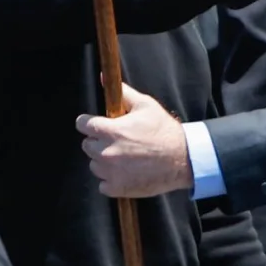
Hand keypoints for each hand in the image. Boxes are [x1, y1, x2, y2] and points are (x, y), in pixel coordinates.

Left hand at [76, 83, 192, 197]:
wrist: (182, 159)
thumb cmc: (164, 130)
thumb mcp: (146, 105)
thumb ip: (123, 93)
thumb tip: (104, 78)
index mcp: (111, 131)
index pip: (83, 125)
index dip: (89, 122)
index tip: (97, 124)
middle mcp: (106, 152)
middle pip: (87, 145)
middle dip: (98, 141)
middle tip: (117, 140)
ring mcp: (111, 172)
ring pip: (95, 165)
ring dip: (104, 160)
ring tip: (124, 156)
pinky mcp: (117, 188)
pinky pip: (103, 184)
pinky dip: (112, 179)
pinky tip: (126, 171)